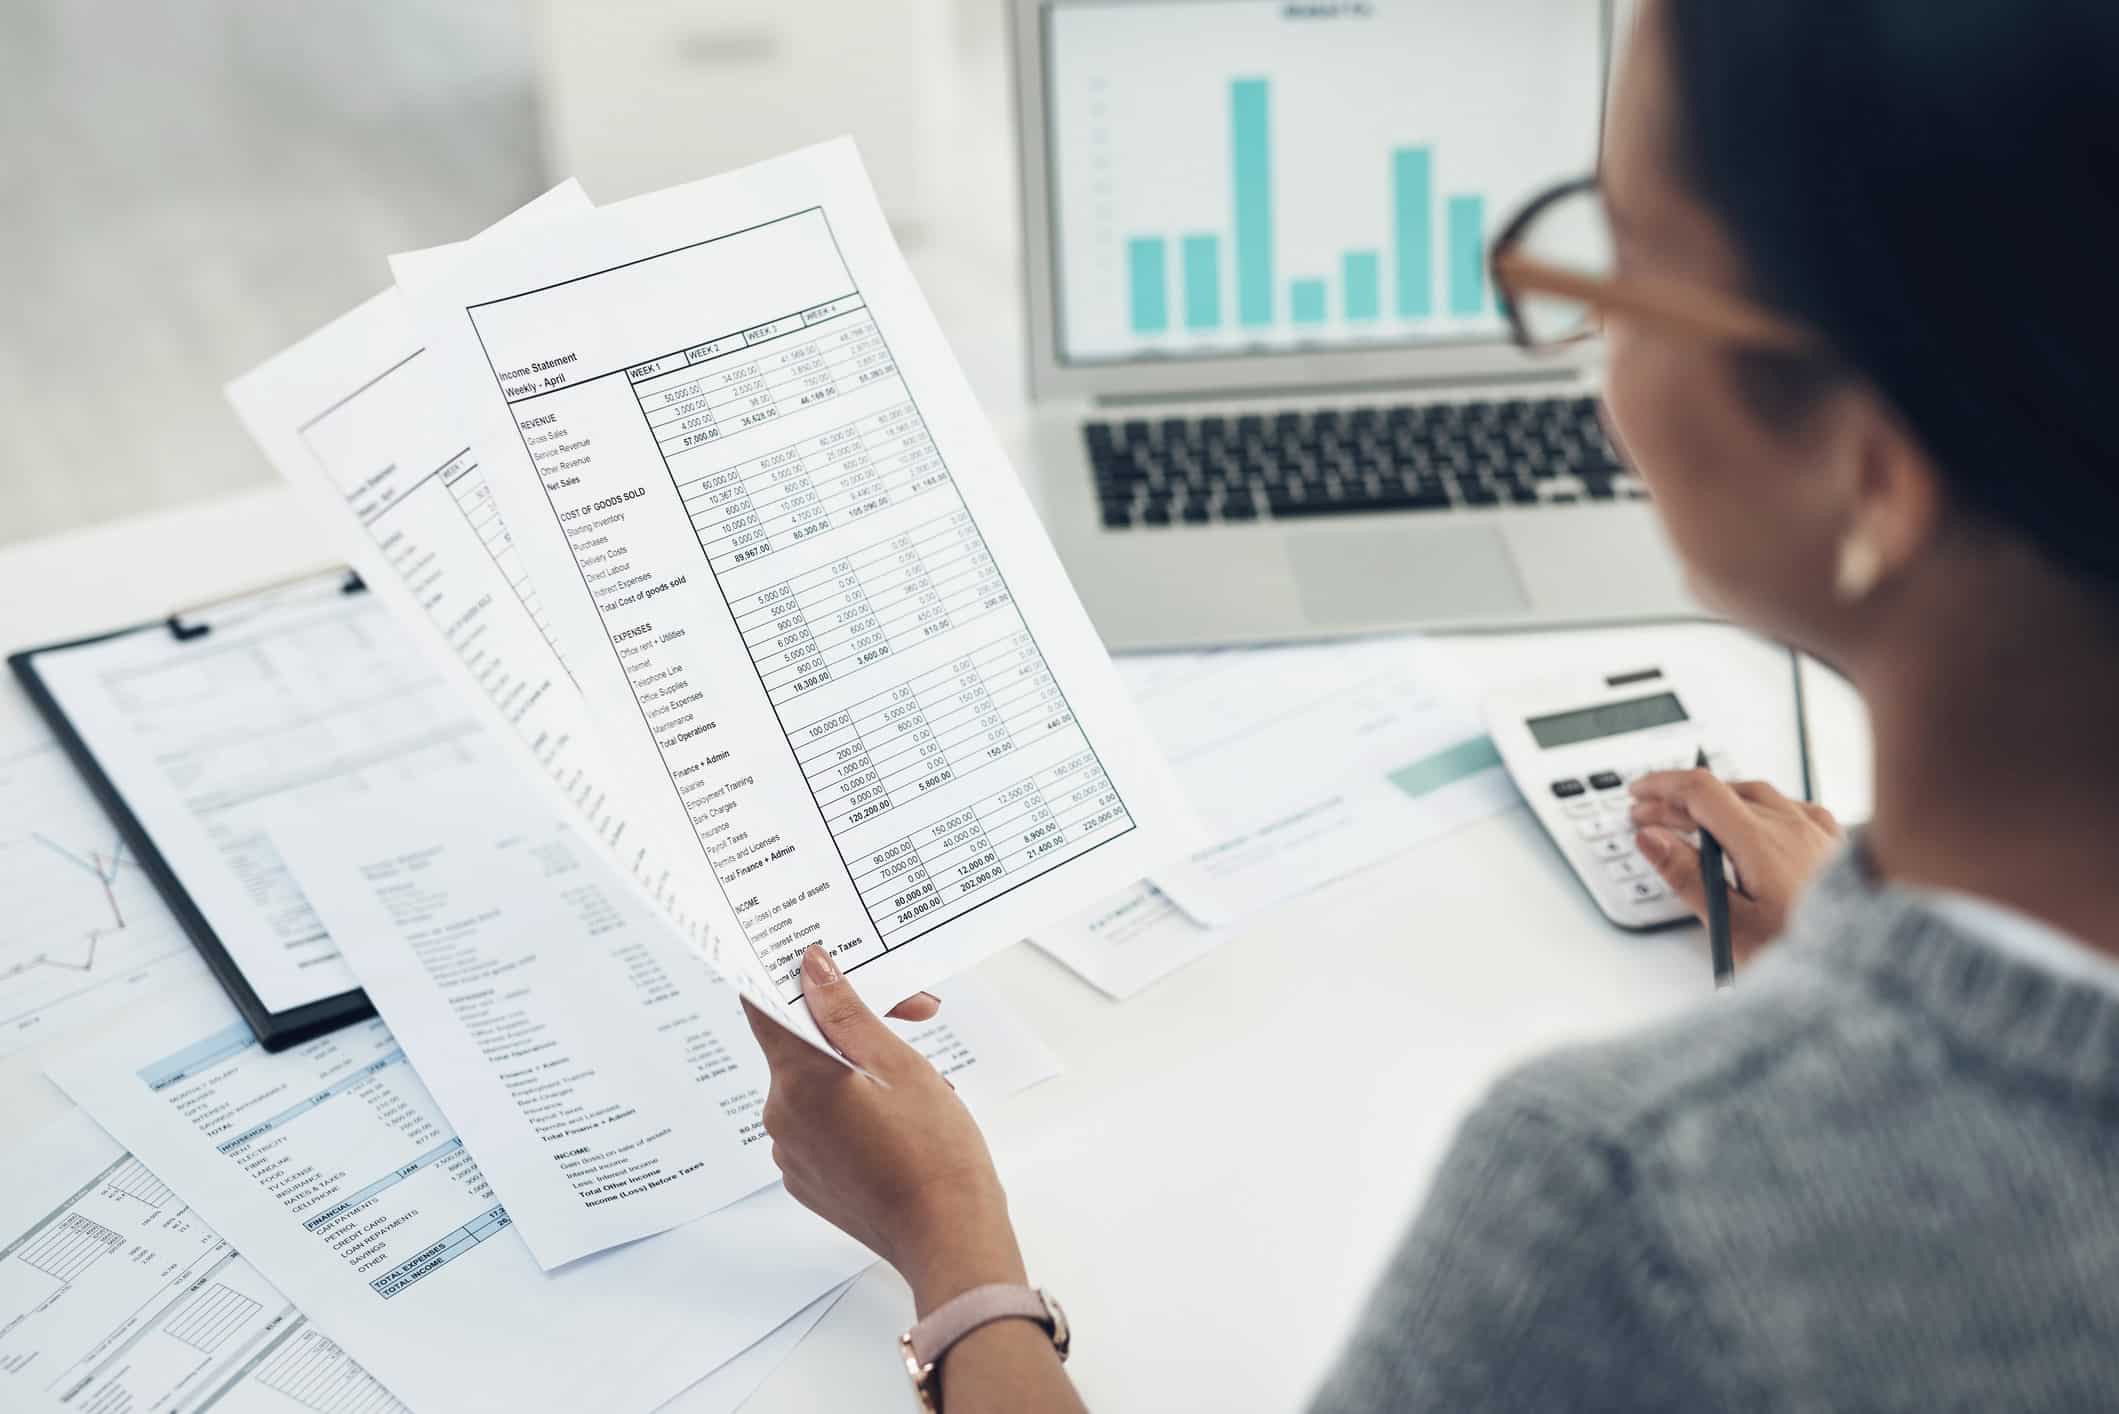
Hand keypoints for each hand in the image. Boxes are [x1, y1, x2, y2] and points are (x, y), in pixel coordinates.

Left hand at [743, 945, 1025, 1312]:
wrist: (951, 1239)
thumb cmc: (936, 1155)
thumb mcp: (901, 1066)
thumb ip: (848, 1014)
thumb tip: (811, 969)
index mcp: (798, 1082)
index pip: (762, 1006)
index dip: (787, 976)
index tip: (814, 960)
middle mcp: (780, 1118)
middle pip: (800, 1045)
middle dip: (853, 1025)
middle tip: (913, 1017)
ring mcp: (791, 1154)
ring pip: (815, 1085)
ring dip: (859, 1070)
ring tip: (919, 1083)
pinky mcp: (808, 1180)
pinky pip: (821, 1125)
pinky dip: (853, 1110)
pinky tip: (901, 1118)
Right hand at [1628, 771, 1842, 959]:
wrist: (1875, 971)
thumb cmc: (1808, 953)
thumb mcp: (1732, 923)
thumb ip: (1686, 874)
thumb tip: (1650, 836)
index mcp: (1761, 840)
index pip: (1700, 790)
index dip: (1662, 786)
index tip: (1638, 795)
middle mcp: (1792, 826)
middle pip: (1725, 791)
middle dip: (1680, 799)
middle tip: (1651, 816)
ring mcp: (1818, 832)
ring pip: (1758, 795)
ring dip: (1719, 800)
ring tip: (1696, 818)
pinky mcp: (1837, 844)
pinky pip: (1792, 808)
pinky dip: (1759, 807)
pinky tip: (1758, 824)